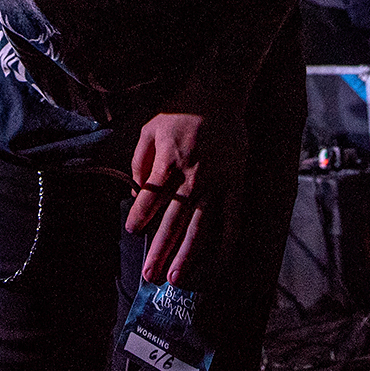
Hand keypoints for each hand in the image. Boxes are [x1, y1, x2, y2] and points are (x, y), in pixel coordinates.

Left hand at [126, 112, 247, 287]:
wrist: (219, 92)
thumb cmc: (179, 111)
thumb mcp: (148, 130)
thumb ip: (139, 163)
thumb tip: (136, 194)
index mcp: (169, 162)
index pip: (150, 199)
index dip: (140, 217)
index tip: (132, 232)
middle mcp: (193, 177)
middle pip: (173, 221)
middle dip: (159, 251)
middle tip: (148, 276)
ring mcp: (218, 183)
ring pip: (201, 227)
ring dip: (188, 256)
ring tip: (175, 278)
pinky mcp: (236, 184)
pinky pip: (232, 219)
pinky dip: (226, 244)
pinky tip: (219, 264)